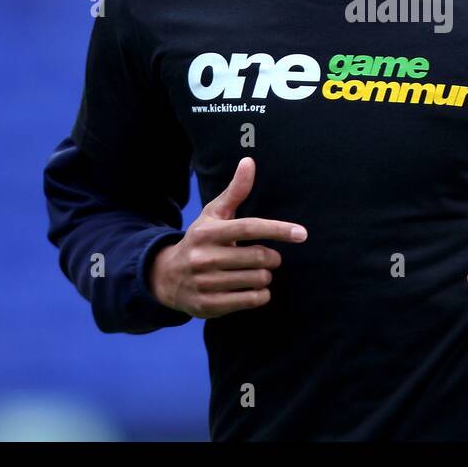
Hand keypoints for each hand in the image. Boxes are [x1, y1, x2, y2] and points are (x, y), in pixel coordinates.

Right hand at [148, 157, 306, 317]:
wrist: (165, 277)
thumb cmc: (200, 240)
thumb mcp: (213, 215)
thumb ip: (235, 191)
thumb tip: (249, 161)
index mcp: (208, 232)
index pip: (249, 228)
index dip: (277, 230)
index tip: (302, 233)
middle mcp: (204, 257)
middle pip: (259, 257)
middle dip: (272, 258)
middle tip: (266, 257)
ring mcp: (205, 283)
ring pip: (257, 280)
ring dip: (265, 276)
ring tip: (256, 272)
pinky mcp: (208, 306)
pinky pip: (251, 300)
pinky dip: (260, 295)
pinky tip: (253, 288)